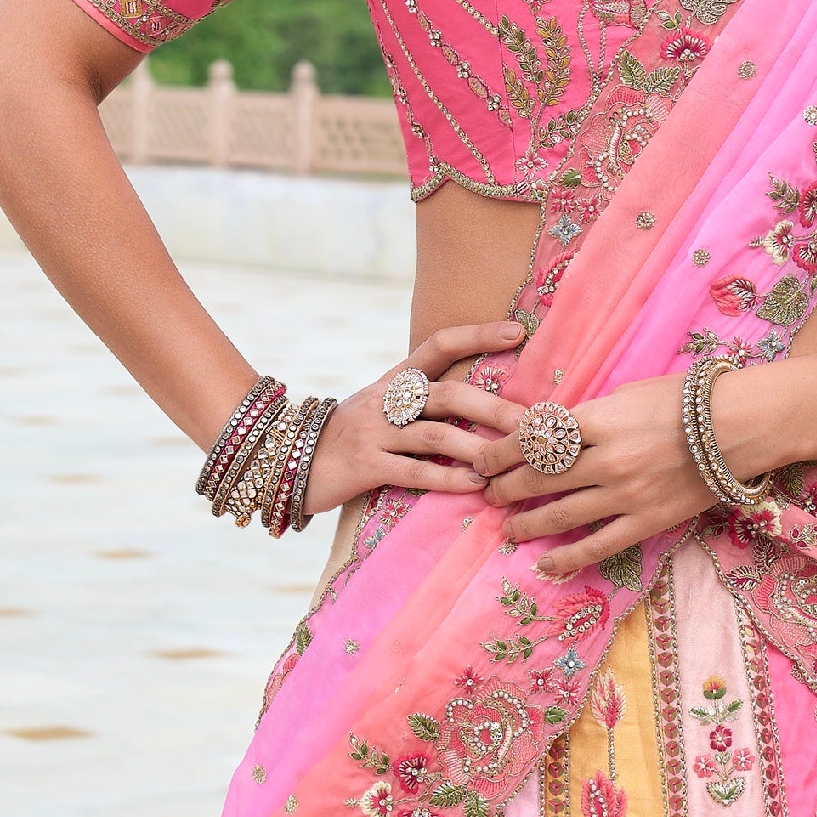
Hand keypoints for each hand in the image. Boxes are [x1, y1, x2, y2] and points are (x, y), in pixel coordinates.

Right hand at [303, 322, 528, 513]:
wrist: (284, 457)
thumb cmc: (348, 436)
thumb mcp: (380, 406)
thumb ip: (421, 401)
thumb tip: (482, 402)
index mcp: (394, 380)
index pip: (439, 344)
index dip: (477, 335)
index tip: (518, 331)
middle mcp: (385, 400)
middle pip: (447, 394)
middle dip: (494, 407)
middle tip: (532, 422)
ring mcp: (373, 432)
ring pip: (434, 435)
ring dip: (477, 448)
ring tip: (509, 460)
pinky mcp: (364, 466)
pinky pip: (412, 472)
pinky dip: (447, 479)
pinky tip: (475, 485)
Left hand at [484, 369, 713, 576]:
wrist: (739, 426)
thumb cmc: (687, 399)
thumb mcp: (628, 393)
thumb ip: (590, 415)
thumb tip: (554, 432)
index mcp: (598, 419)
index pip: (533, 438)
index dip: (501, 452)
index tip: (484, 460)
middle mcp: (605, 459)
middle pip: (539, 478)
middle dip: (506, 487)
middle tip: (490, 494)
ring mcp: (625, 494)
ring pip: (560, 514)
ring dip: (527, 522)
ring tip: (509, 527)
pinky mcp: (645, 521)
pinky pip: (597, 546)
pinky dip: (566, 559)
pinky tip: (544, 564)